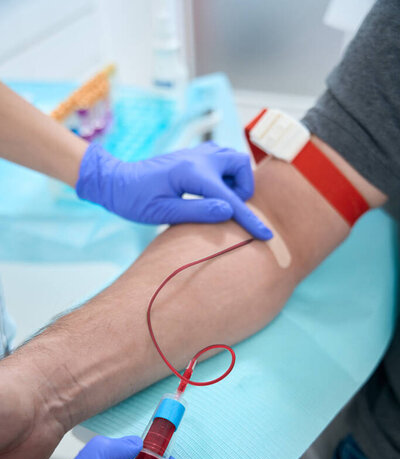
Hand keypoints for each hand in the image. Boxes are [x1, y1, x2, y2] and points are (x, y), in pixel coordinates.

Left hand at [76, 142, 271, 239]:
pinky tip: (210, 192)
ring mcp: (196, 154)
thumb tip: (229, 211)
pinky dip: (225, 175)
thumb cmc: (134, 200)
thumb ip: (199, 211)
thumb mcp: (163, 212)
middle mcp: (198, 158)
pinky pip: (221, 160)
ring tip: (218, 200)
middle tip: (228, 207)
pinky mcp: (193, 156)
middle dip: (244, 187)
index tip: (266, 236)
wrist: (115, 181)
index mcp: (192, 173)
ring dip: (235, 180)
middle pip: (241, 164)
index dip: (250, 219)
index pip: (230, 198)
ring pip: (233, 159)